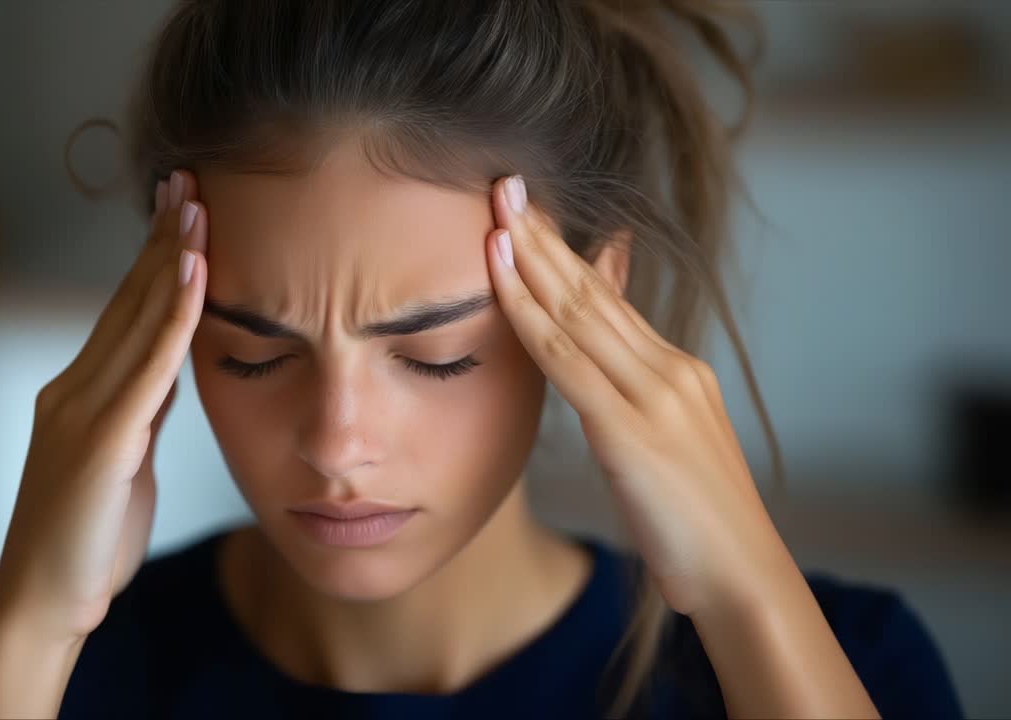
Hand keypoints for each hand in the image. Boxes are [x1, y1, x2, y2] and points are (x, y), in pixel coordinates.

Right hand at [0, 169, 207, 640]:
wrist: (46, 603)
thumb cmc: (87, 540)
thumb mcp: (124, 460)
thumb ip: (142, 409)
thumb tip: (171, 366)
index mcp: (81, 394)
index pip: (125, 313)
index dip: (154, 260)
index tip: (181, 212)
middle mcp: (75, 389)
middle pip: (126, 300)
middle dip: (160, 238)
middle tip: (186, 180)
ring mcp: (83, 411)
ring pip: (135, 319)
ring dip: (170, 257)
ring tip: (195, 204)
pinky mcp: (102, 440)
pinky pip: (148, 365)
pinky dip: (174, 314)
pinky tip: (194, 273)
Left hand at [485, 175, 791, 616]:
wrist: (742, 577)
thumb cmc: (699, 527)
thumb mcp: (668, 450)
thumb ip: (636, 405)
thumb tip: (600, 379)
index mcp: (678, 374)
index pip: (610, 301)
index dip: (566, 254)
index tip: (530, 216)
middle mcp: (670, 370)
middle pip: (592, 291)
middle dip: (543, 237)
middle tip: (505, 185)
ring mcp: (654, 394)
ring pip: (579, 312)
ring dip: (530, 259)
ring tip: (496, 212)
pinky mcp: (631, 428)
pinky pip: (567, 360)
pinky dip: (529, 315)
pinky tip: (499, 281)